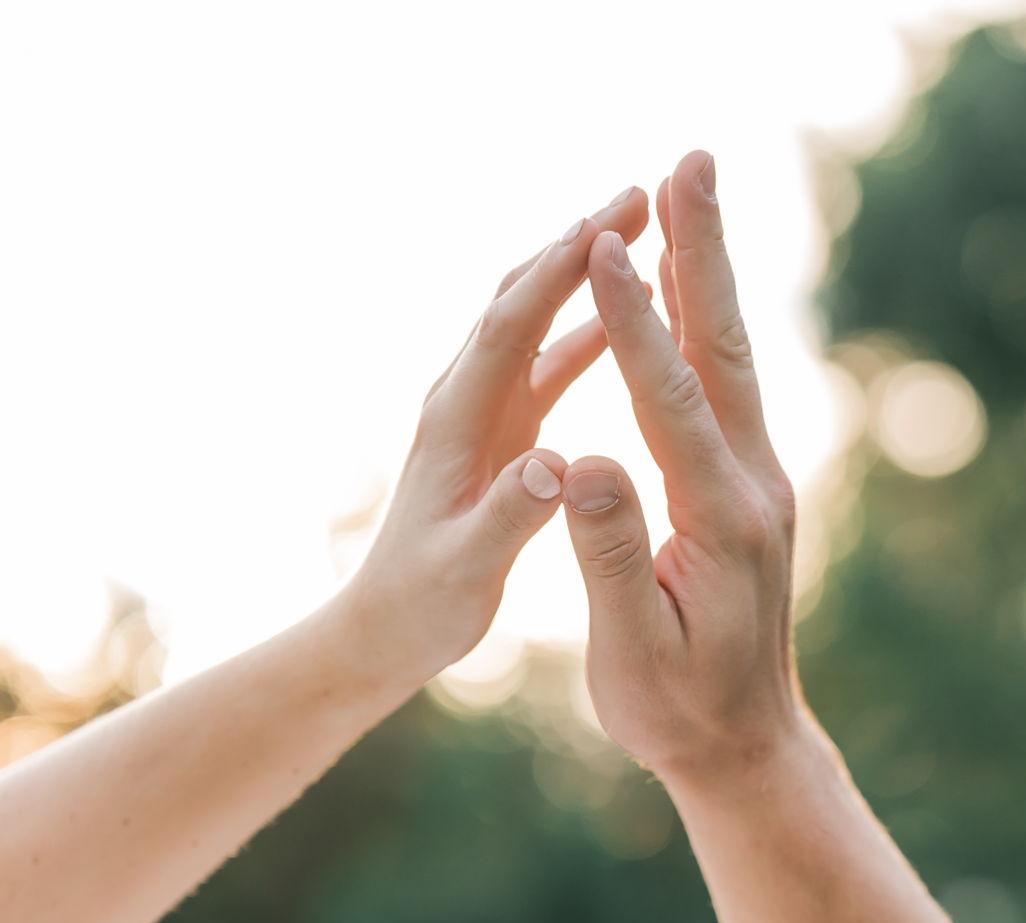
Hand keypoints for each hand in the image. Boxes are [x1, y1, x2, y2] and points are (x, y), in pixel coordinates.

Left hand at [336, 186, 650, 703]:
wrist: (384, 627)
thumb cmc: (422, 606)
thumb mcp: (467, 570)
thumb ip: (510, 516)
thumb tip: (557, 465)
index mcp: (457, 425)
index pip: (508, 328)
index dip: (555, 274)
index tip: (606, 226)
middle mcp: (465, 401)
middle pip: (519, 299)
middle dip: (575, 244)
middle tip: (640, 194)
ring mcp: (483, 411)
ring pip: (534, 318)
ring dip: (583, 271)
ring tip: (641, 225)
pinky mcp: (502, 430)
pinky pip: (547, 361)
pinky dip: (586, 327)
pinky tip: (629, 312)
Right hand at [559, 152, 805, 787]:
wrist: (746, 749)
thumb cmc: (678, 715)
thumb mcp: (632, 654)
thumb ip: (608, 558)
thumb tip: (582, 462)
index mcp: (719, 524)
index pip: (670, 404)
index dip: (633, 323)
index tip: (602, 244)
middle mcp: (753, 490)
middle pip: (724, 351)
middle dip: (700, 252)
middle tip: (689, 160)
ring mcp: (760, 486)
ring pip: (733, 359)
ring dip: (710, 272)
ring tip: (691, 190)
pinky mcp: (752, 493)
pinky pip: (729, 389)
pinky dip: (709, 324)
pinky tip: (693, 289)